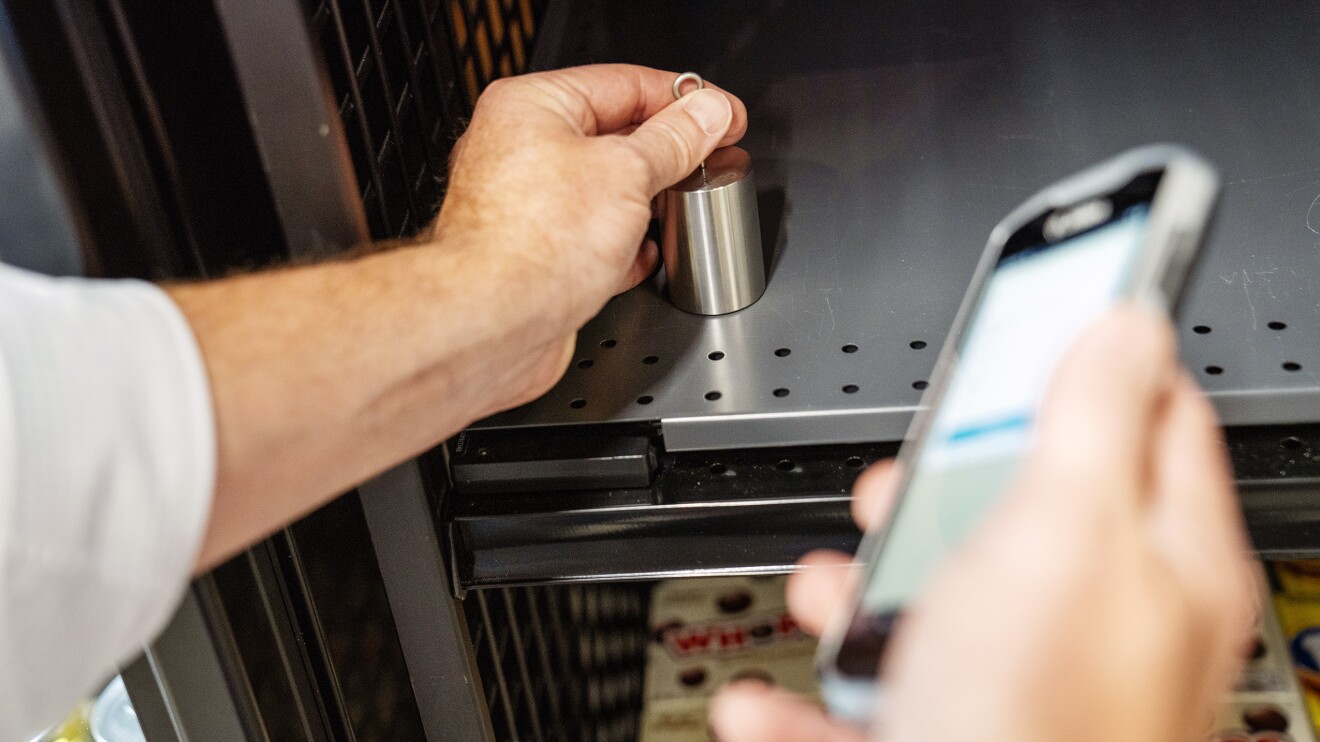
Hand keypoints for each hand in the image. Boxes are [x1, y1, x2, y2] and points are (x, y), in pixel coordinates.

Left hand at [434, 65, 746, 407]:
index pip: (623, 84)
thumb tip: (707, 114)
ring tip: (685, 206)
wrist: (493, 323)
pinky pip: (587, 237)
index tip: (721, 114)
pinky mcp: (531, 255)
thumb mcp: (628, 173)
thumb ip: (675, 141)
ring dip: (646, 201)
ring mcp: (523, 205)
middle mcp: (518, 149)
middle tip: (713, 158)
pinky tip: (644, 254)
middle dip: (667, 151)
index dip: (682, 99)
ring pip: (602, 190)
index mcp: (532, 106)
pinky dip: (621, 243)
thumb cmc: (530, 245)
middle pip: (612, 135)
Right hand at [710, 307, 1255, 741]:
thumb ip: (1088, 416)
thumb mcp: (1057, 532)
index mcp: (1151, 562)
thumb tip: (1124, 317)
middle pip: (1022, 515)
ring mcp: (1016, 696)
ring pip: (934, 610)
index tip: (1053, 304)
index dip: (1102, 351)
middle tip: (904, 467)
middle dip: (943, 483)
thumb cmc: (1031, 723)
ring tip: (830, 589)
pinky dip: (810, 702)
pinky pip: (866, 710)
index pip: (1153, 419)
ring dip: (860, 593)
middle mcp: (1095, 629)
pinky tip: (769, 702)